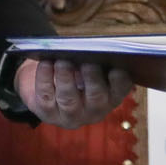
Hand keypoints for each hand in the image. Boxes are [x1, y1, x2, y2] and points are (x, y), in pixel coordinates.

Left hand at [14, 57, 131, 128]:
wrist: (50, 85)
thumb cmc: (77, 71)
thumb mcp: (91, 67)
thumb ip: (96, 60)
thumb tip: (92, 48)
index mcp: (111, 96)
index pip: (121, 90)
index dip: (120, 81)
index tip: (117, 68)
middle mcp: (94, 111)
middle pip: (96, 98)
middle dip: (92, 79)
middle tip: (88, 63)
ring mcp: (70, 116)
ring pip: (69, 100)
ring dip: (66, 79)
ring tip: (63, 61)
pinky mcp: (48, 114)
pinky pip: (46, 97)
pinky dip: (44, 78)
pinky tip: (45, 63)